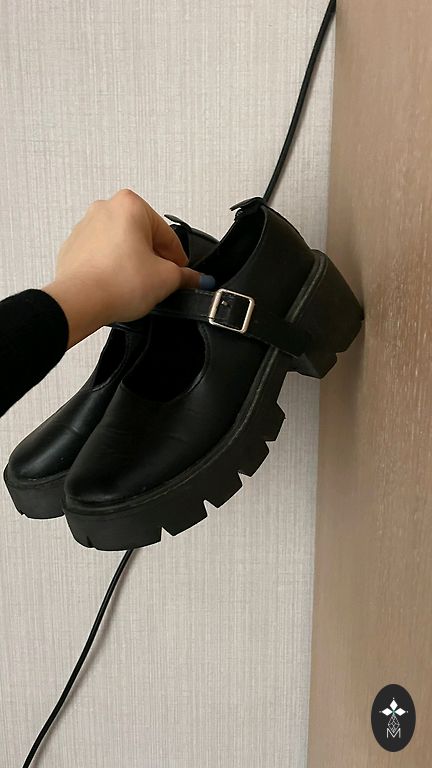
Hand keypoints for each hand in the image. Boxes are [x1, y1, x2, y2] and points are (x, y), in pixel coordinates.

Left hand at [42, 189, 204, 347]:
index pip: (167, 234)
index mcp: (130, 204)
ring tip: (136, 286)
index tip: (182, 272)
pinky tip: (118, 286)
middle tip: (160, 280)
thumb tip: (194, 279)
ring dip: (132, 263)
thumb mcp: (167, 279)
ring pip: (121, 246)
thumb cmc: (115, 283)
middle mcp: (104, 209)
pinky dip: (111, 269)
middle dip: (153, 259)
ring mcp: (85, 227)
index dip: (178, 258)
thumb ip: (186, 276)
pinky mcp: (73, 248)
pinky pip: (101, 256)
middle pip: (142, 237)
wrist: (79, 302)